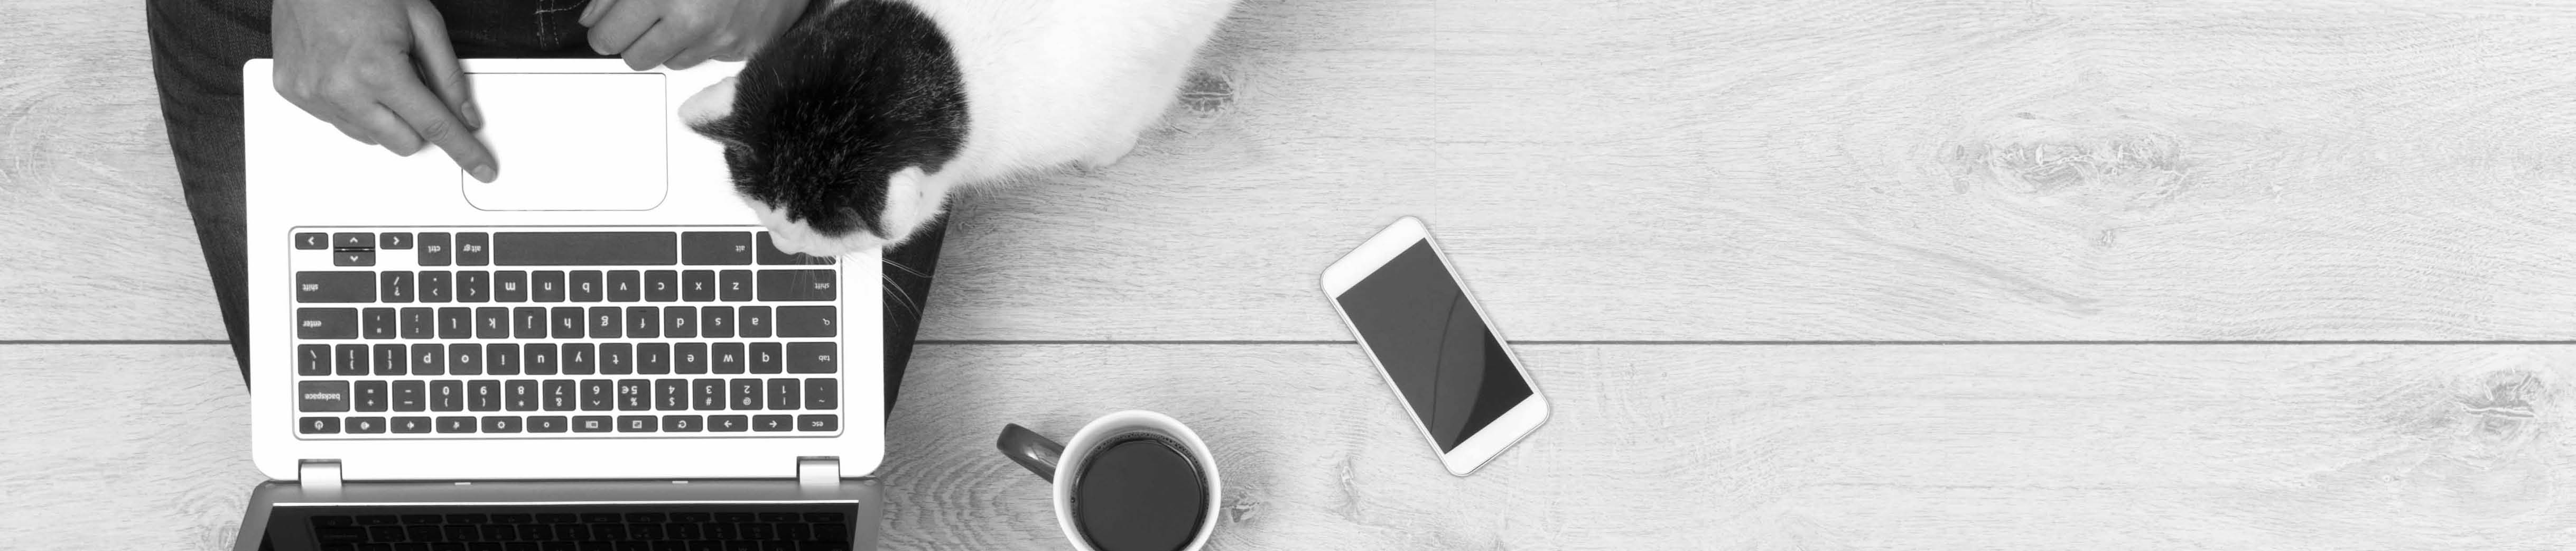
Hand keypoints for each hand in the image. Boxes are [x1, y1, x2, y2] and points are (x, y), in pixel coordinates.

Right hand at [271, 0, 494, 181]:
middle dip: (417, 121)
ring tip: (373, 68)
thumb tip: (466, 115)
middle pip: (403, 142)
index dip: (464, 150)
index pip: (434, 126)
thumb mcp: (423, 23)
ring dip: (382, 114)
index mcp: (379, 71)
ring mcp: (313, 94)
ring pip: (369, 137)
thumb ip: (449, 75)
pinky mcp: (292, 92)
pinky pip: (336, 120)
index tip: (482, 168)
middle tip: (411, 82)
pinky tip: (348, 70)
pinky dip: (351, 104)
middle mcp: (342, 89)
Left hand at [582, 0, 809, 69]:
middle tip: (643, 15)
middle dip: (633, 38)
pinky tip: (711, 14)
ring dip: (669, 41)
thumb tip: (593, 16)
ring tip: (682, 9)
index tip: (607, 19)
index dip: (603, 26)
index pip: (607, 37)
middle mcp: (693, 21)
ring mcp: (723, 39)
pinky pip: (707, 58)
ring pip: (670, 63)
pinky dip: (702, 41)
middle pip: (636, 59)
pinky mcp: (747, 47)